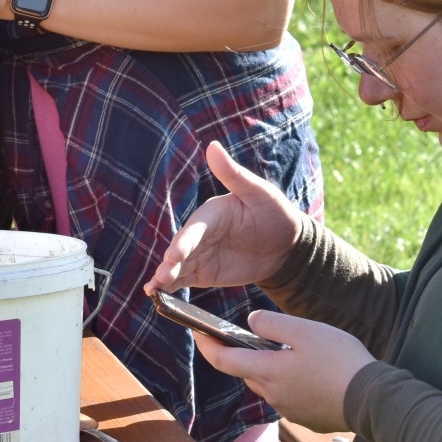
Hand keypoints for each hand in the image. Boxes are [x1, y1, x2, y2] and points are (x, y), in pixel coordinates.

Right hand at [145, 141, 303, 294]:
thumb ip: (233, 174)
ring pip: (179, 266)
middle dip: (171, 263)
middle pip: (182, 249)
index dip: (184, 242)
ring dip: (166, 276)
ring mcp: (202, 254)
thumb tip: (212, 146)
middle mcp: (202, 234)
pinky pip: (185, 279)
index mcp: (212, 214)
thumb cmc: (275, 212)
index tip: (174, 256)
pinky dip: (171, 287)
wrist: (288, 245)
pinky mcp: (206, 272)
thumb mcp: (258, 192)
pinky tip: (156, 295)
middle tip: (162, 275)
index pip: (194, 229)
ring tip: (153, 289)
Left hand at [191, 311, 373, 433]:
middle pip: (247, 371)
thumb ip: (271, 323)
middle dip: (244, 353)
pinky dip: (290, 380)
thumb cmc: (339, 360)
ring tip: (290, 349)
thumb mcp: (304, 330)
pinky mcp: (306, 416)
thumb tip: (249, 323)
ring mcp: (290, 409)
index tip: (196, 331)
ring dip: (270, 367)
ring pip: (268, 383)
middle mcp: (273, 395)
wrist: (374, 398)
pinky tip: (310, 369)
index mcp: (268, 372)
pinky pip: (288, 395)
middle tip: (255, 334)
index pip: (223, 361)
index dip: (207, 345)